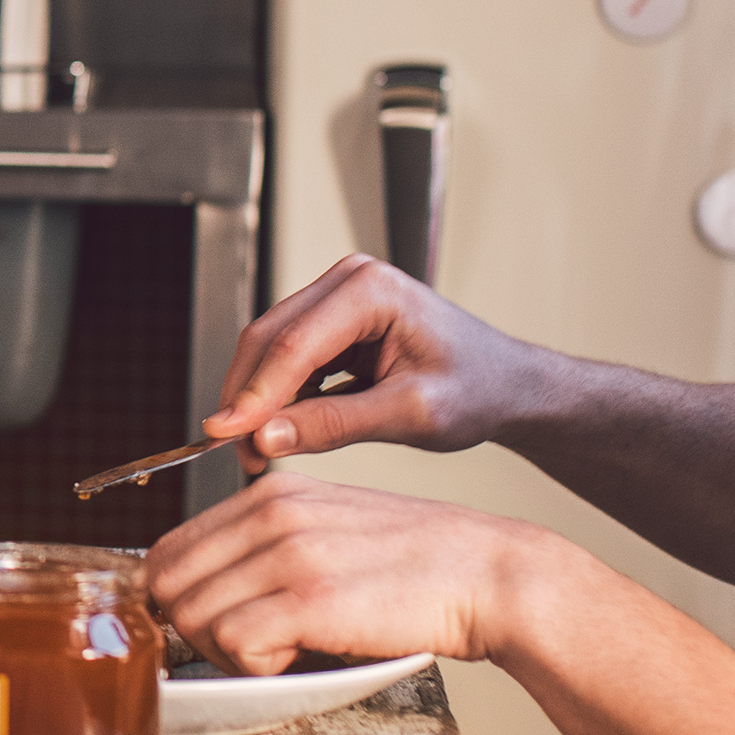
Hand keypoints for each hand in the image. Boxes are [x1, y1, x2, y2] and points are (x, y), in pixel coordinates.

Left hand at [149, 467, 567, 673]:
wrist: (490, 575)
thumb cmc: (415, 564)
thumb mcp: (329, 527)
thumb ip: (267, 544)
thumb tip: (203, 587)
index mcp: (269, 495)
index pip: (168, 549)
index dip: (177, 598)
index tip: (206, 625)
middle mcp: (271, 515)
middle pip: (167, 585)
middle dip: (191, 629)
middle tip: (244, 648)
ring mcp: (289, 554)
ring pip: (191, 615)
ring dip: (223, 652)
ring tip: (279, 651)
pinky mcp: (311, 599)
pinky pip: (232, 641)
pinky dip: (253, 665)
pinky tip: (297, 658)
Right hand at [200, 252, 557, 468]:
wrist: (508, 386)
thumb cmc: (479, 390)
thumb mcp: (410, 415)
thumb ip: (335, 425)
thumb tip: (266, 437)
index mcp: (372, 291)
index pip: (293, 345)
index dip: (254, 395)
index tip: (226, 437)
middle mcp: (348, 281)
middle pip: (269, 339)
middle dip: (247, 399)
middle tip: (236, 453)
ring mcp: (338, 297)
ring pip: (270, 349)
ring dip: (257, 400)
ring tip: (259, 451)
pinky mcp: (333, 321)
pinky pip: (287, 358)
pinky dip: (277, 396)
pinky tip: (282, 429)